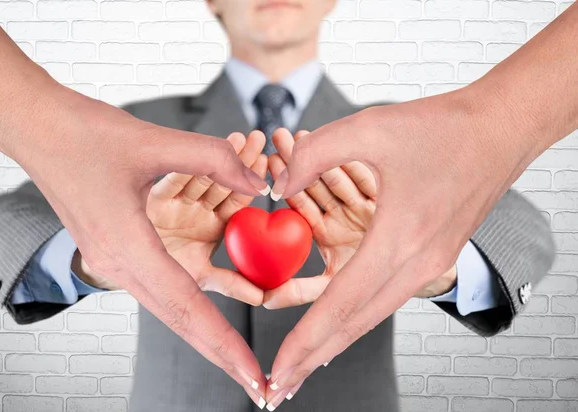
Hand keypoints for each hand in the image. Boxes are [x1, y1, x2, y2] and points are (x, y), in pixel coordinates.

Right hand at [0, 4, 269, 397]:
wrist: (36, 127)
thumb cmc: (83, 132)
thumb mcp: (154, 141)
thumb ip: (213, 160)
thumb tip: (260, 182)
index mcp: (126, 245)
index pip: (186, 306)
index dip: (224, 344)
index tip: (253, 377)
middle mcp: (119, 263)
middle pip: (179, 319)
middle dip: (221, 354)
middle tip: (258, 387)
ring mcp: (115, 259)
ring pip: (171, 305)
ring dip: (206, 331)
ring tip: (239, 359)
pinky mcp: (116, 248)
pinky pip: (160, 282)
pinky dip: (189, 300)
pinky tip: (208, 311)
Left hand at [264, 81, 559, 401]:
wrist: (501, 129)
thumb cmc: (442, 126)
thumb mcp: (370, 128)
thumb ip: (314, 154)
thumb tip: (278, 184)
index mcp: (400, 237)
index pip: (341, 303)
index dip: (305, 339)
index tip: (279, 368)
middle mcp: (417, 262)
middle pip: (357, 324)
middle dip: (314, 357)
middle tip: (282, 387)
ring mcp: (429, 263)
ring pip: (373, 315)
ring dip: (336, 341)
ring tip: (304, 363)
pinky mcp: (433, 255)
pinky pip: (388, 297)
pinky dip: (358, 317)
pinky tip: (341, 324)